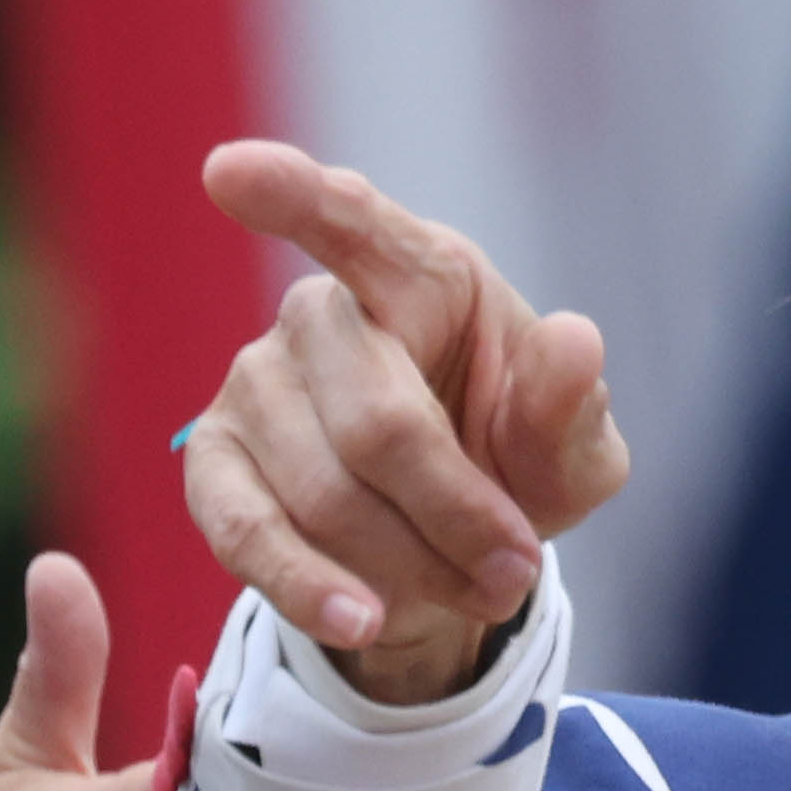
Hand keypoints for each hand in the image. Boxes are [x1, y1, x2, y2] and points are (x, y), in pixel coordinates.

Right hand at [183, 141, 627, 703]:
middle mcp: (320, 315)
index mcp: (419, 273)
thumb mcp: (575, 451)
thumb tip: (575, 340)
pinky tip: (360, 619)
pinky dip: (308, 587)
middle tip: (515, 570)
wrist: (455, 546)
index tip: (230, 172)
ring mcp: (255, 385)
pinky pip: (245, 531)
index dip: (292, 195)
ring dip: (415, 566)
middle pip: (380, 426)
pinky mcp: (215, 464)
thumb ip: (573, 407)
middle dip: (459, 515)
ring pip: (325, 494)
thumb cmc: (516, 464)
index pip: (351, 220)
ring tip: (478, 591)